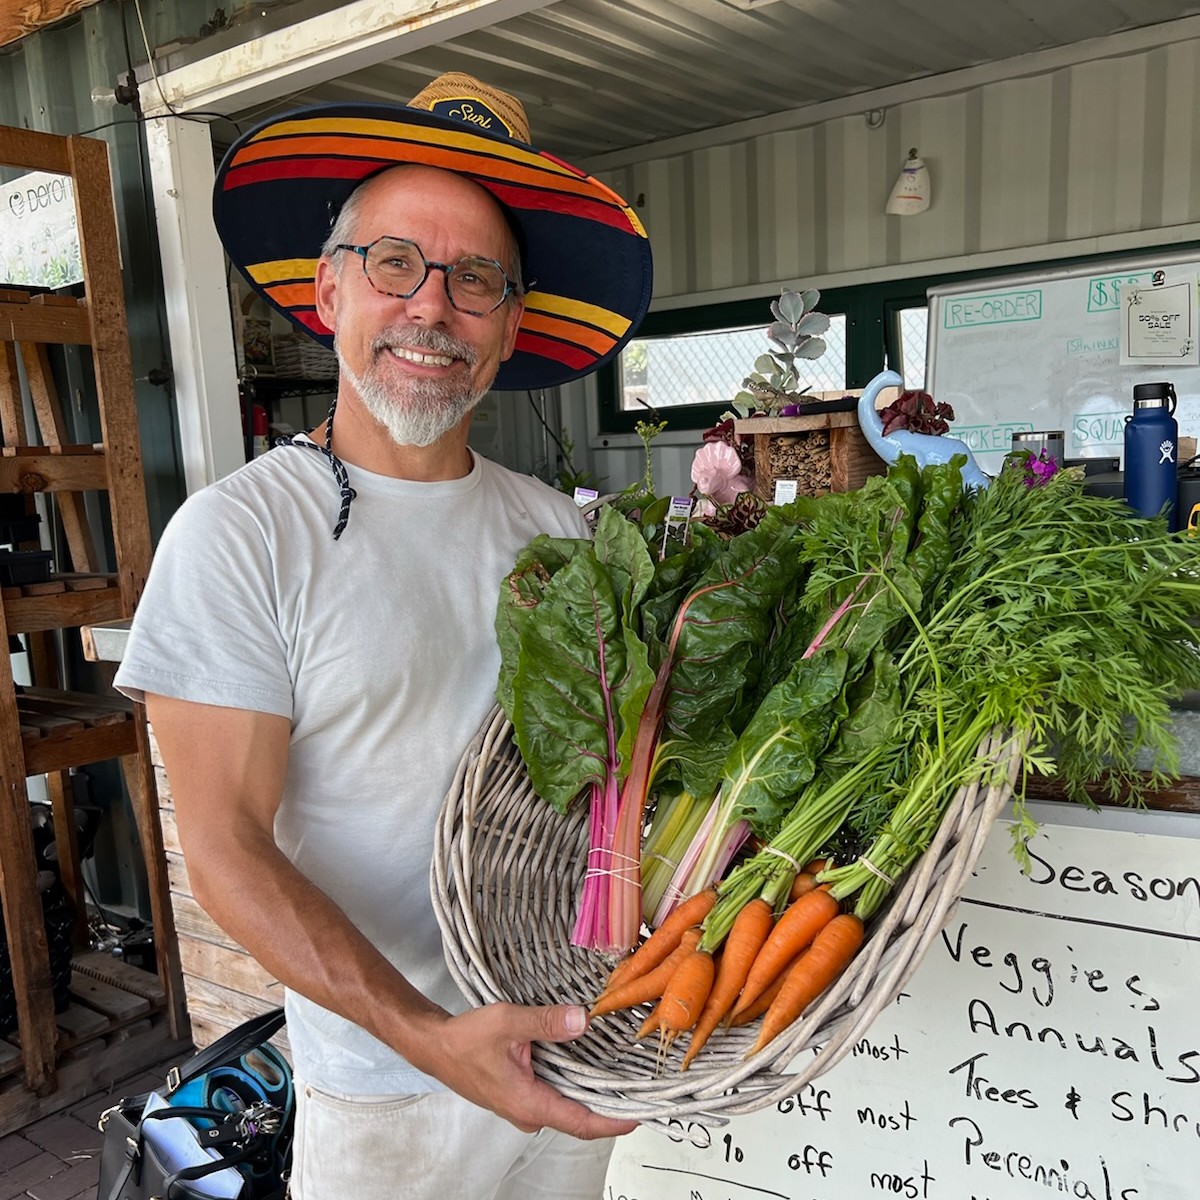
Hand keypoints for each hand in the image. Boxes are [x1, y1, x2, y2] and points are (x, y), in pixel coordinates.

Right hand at [415, 1001, 638, 1139]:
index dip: (614, 1121)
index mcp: (529, 1103)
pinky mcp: (521, 1095)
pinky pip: (556, 1094)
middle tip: (643, 1087)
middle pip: (580, 1117)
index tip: (642, 1113)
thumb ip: (546, 1022)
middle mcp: (530, 1112)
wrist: (436, 1047)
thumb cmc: (465, 1039)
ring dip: (594, 1092)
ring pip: (568, 1105)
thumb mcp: (508, 1022)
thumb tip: (582, 1020)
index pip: (582, 1122)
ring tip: (624, 1074)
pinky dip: (575, 1082)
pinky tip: (590, 1063)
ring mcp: (525, 1106)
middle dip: (611, 1105)